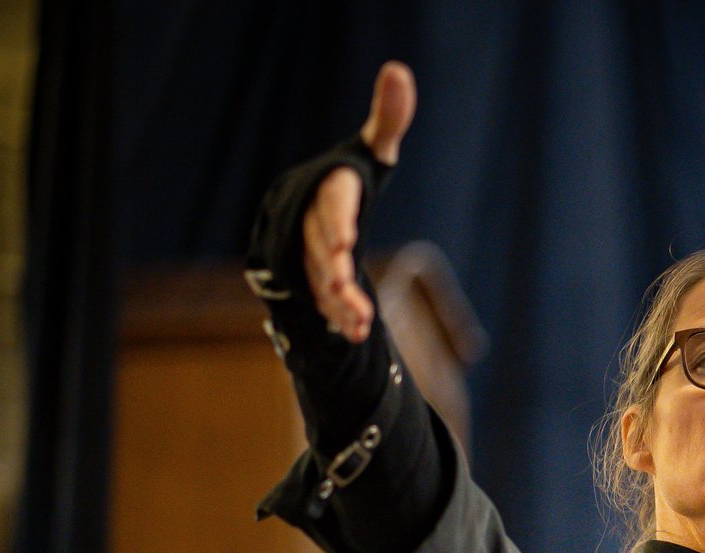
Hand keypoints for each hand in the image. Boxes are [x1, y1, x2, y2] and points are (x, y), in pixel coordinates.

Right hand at [304, 61, 414, 342]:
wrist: (307, 208)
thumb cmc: (350, 176)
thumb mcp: (372, 151)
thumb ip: (387, 117)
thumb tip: (397, 69)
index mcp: (330, 186)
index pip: (333, 201)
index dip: (336, 220)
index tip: (345, 242)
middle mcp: (311, 217)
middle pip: (320, 246)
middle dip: (333, 271)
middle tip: (348, 296)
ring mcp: (306, 248)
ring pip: (317, 275)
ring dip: (337, 301)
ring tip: (359, 325)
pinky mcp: (307, 273)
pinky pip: (318, 294)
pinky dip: (337, 313)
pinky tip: (356, 331)